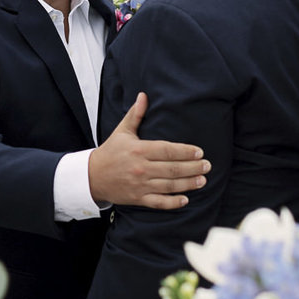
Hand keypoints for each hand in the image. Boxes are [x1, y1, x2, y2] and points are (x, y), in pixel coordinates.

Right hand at [88, 93, 210, 209]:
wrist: (91, 176)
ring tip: (203, 180)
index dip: (185, 151)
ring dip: (188, 184)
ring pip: (168, 186)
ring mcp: (139, 185)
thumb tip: (143, 95)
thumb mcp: (122, 131)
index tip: (199, 151)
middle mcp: (140, 168)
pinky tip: (185, 200)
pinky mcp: (137, 198)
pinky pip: (158, 202)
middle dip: (193, 167)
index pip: (167, 150)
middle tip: (207, 166)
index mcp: (139, 150)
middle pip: (172, 169)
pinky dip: (172, 203)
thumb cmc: (110, 152)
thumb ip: (135, 115)